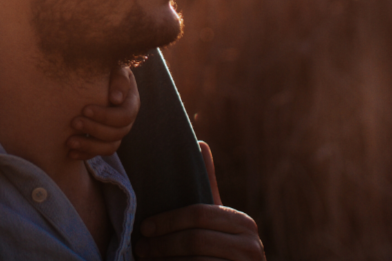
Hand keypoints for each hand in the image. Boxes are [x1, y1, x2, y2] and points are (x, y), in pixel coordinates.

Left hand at [67, 63, 139, 159]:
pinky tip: (70, 153)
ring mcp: (116, 131)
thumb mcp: (114, 65)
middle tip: (73, 122)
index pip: (125, 115)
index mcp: (131, 101)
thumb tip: (116, 99)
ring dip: (89, 146)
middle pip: (117, 133)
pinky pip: (99, 153)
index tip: (85, 109)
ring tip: (69, 142)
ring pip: (109, 147)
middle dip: (94, 130)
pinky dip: (85, 154)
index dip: (106, 116)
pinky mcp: (104, 139)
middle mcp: (126, 119)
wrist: (92, 74)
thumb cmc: (104, 66)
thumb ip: (119, 78)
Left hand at [134, 142, 263, 258]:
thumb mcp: (216, 220)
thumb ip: (208, 185)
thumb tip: (201, 143)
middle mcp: (250, 246)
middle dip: (163, 244)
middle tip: (141, 248)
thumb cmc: (221, 251)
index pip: (199, 214)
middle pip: (195, 239)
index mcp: (243, 223)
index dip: (168, 220)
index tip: (144, 227)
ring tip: (147, 260)